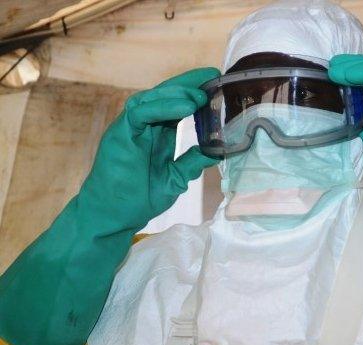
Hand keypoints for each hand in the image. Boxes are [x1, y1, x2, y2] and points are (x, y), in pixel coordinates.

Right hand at [81, 67, 220, 228]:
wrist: (112, 217)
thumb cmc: (139, 197)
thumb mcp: (175, 177)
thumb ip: (192, 161)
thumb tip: (217, 151)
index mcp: (157, 133)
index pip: (176, 105)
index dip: (195, 94)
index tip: (216, 85)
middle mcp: (143, 125)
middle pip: (165, 95)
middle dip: (189, 84)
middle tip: (212, 77)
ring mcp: (129, 127)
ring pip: (152, 98)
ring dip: (178, 93)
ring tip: (201, 94)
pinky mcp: (119, 133)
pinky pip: (141, 112)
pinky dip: (163, 106)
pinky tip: (186, 106)